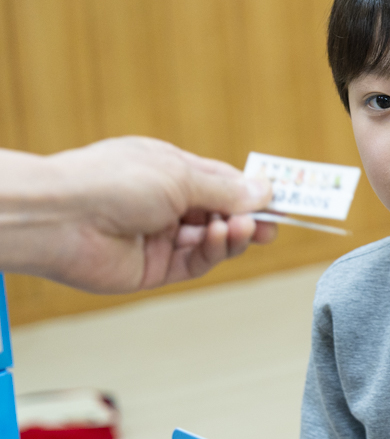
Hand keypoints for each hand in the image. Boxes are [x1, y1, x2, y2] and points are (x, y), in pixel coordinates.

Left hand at [0, 136, 275, 292]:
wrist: (61, 219)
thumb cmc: (109, 182)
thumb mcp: (179, 174)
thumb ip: (225, 189)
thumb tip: (264, 191)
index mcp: (167, 170)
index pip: (221, 182)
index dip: (250, 192)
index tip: (279, 200)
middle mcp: (164, 204)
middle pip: (220, 213)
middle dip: (248, 218)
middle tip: (272, 224)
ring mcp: (160, 236)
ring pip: (213, 240)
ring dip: (233, 234)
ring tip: (243, 228)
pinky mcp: (156, 268)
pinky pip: (198, 261)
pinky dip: (215, 250)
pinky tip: (221, 236)